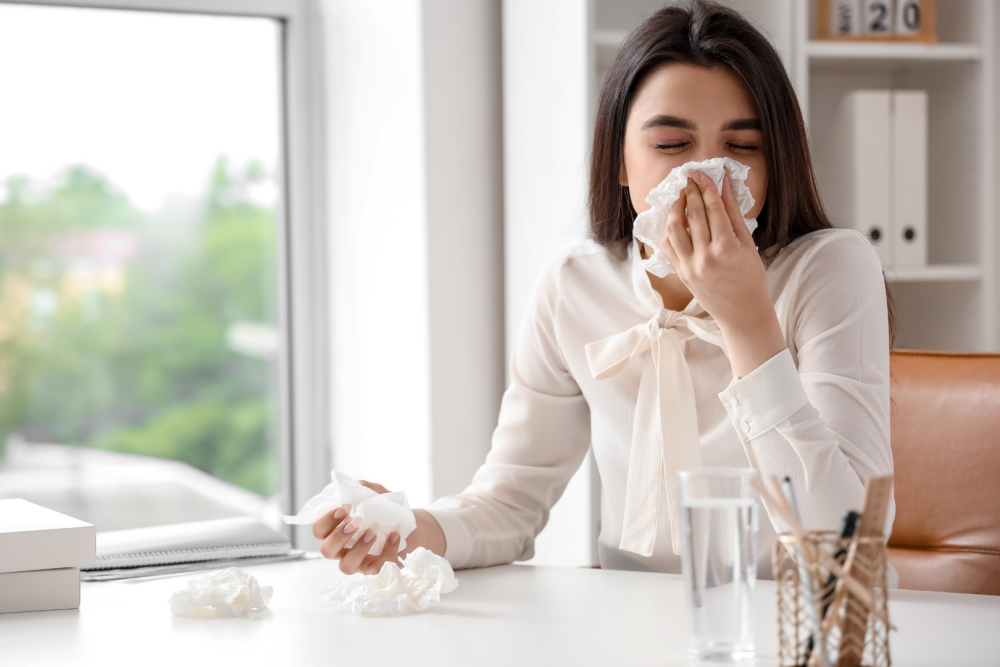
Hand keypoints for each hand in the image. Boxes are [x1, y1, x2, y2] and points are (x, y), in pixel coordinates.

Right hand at [311, 480, 446, 574]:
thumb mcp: (376, 494)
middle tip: (355, 522)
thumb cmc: (388, 510)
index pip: (319, 530)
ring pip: (346, 566)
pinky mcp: (377, 569)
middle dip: (337, 537)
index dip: (325, 521)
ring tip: (373, 532)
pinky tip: (395, 535)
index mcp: (336, 530)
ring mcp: (359, 562)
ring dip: (358, 549)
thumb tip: (352, 488)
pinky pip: (377, 567)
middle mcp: (343, 549)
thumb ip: (362, 489)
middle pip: (326, 550)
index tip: (343, 508)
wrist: (413, 526)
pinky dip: (387, 550)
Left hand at [660, 171, 785, 378]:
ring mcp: (689, 267)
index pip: (713, 209)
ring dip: (675, 208)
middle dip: (690, 193)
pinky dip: (670, 229)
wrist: (742, 313)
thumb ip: (733, 213)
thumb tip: (724, 185)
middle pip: (693, 215)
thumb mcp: (748, 245)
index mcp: (726, 249)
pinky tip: (675, 218)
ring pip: (675, 229)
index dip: (706, 188)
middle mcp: (705, 257)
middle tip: (689, 178)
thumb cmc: (751, 279)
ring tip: (680, 196)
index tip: (701, 174)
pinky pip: (669, 246)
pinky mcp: (681, 273)